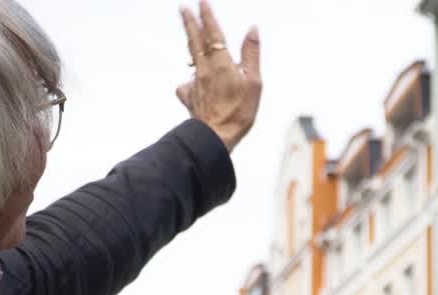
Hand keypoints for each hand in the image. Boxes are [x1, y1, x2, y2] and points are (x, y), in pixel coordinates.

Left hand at [177, 2, 262, 151]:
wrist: (216, 137)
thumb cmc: (238, 113)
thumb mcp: (254, 83)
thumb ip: (252, 54)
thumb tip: (252, 29)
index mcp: (221, 63)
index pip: (213, 33)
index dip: (207, 15)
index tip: (202, 1)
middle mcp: (205, 69)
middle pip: (195, 40)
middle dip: (189, 22)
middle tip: (183, 7)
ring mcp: (195, 83)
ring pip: (191, 56)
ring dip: (189, 40)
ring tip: (188, 31)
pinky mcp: (190, 96)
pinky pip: (187, 83)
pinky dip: (190, 78)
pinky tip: (192, 82)